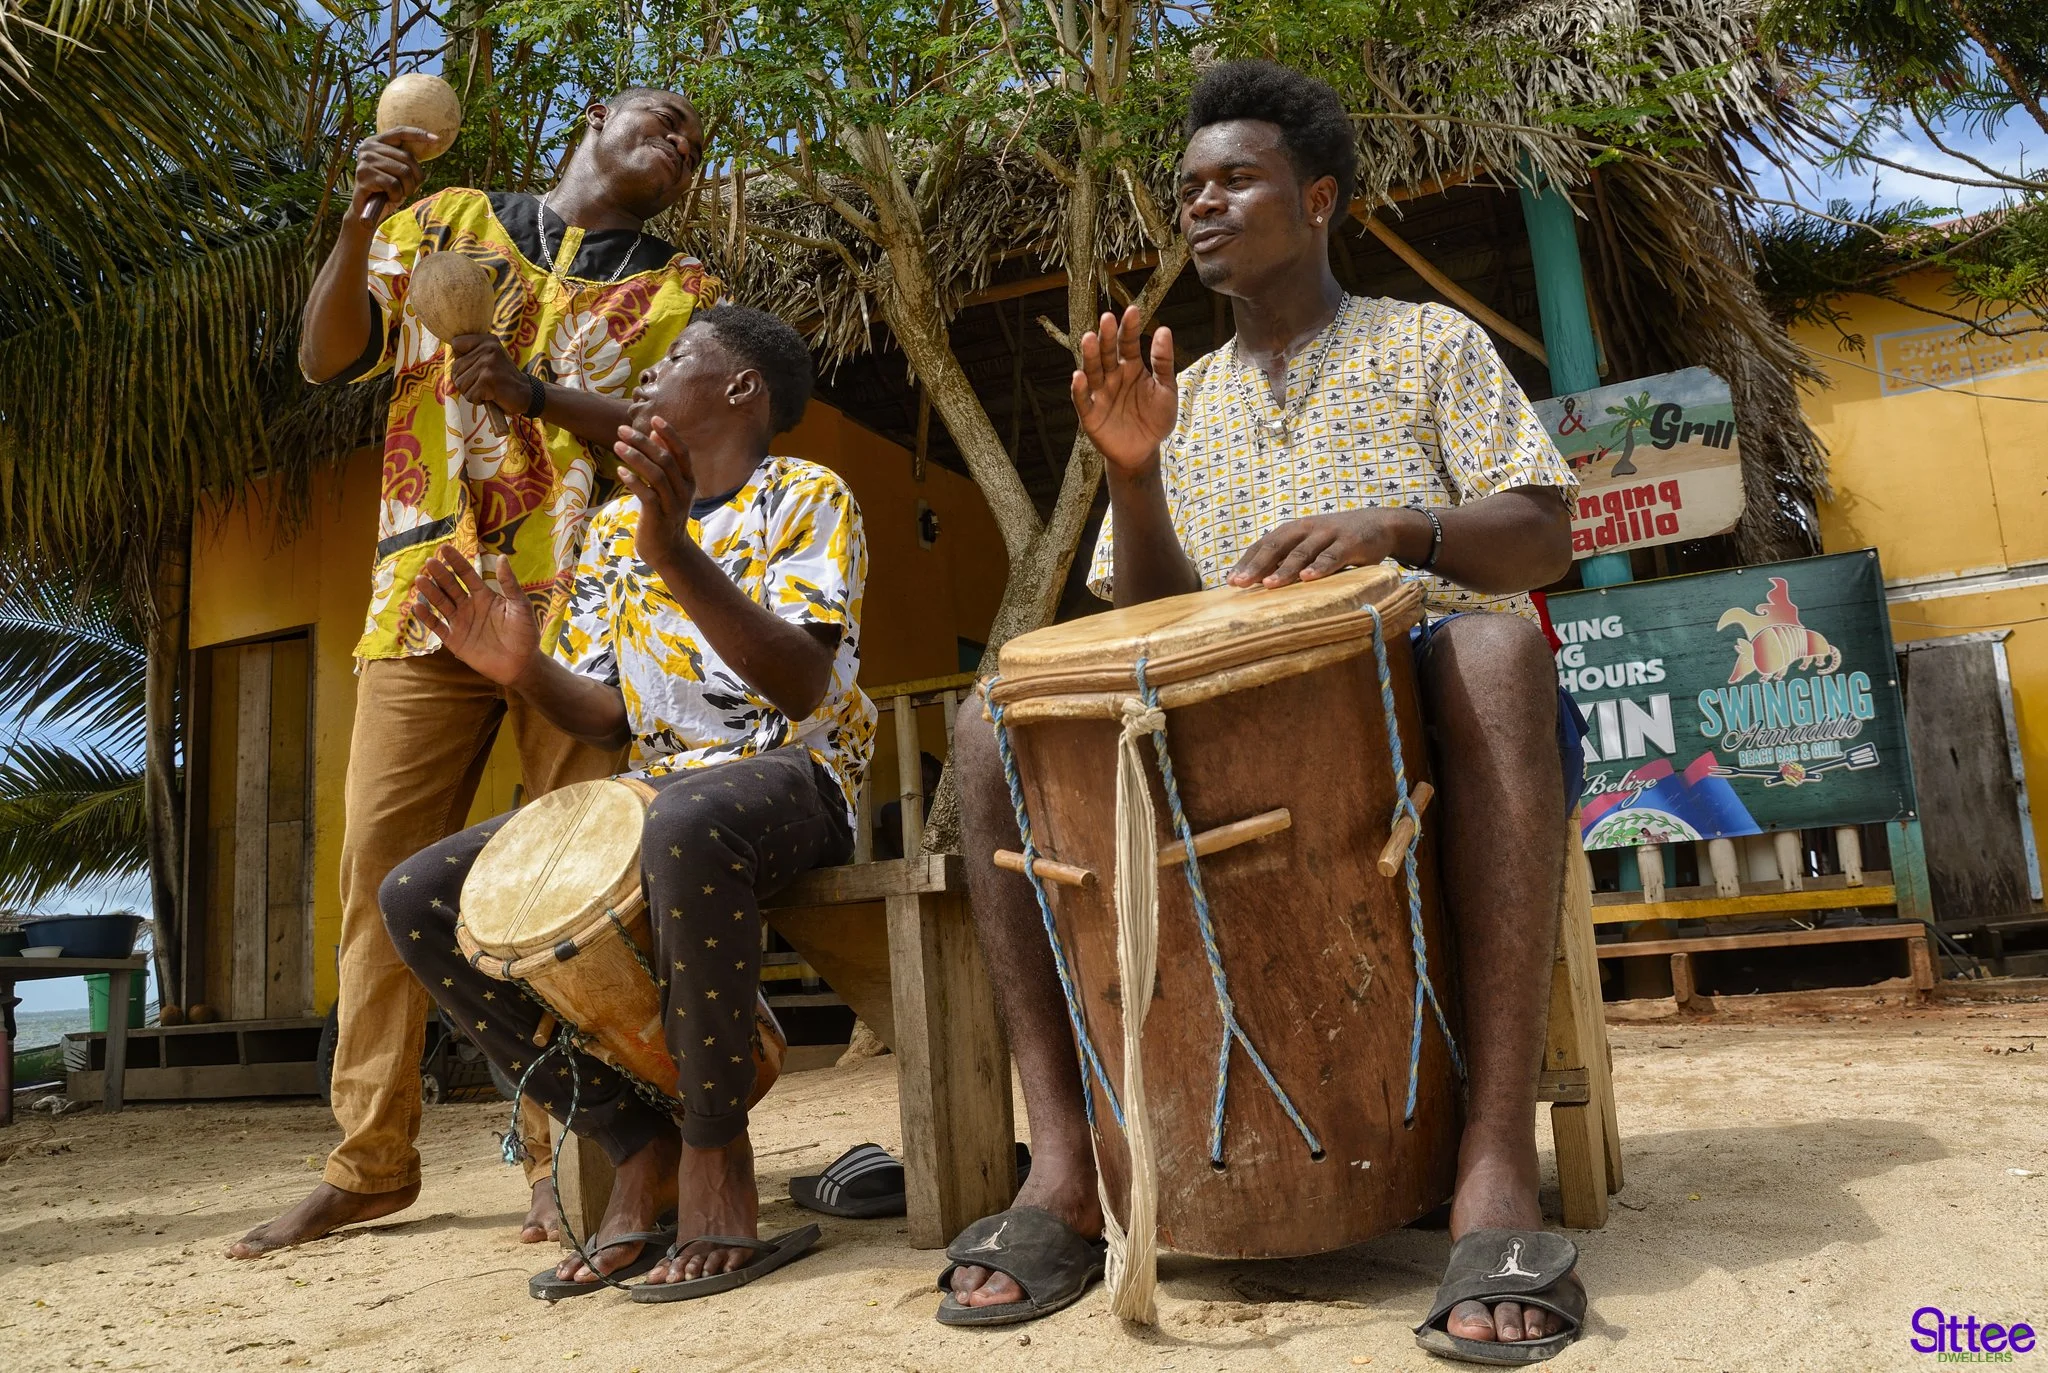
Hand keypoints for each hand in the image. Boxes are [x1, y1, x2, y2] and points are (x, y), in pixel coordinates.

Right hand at [349, 127, 437, 224]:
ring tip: (399, 194)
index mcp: (376, 142)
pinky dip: (397, 195)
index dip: (418, 134)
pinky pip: (393, 185)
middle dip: (416, 178)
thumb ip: (404, 159)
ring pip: (403, 172)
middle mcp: (368, 147)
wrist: (364, 210)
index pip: (400, 132)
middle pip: (407, 157)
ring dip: (407, 189)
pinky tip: (389, 198)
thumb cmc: (384, 190)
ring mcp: (365, 160)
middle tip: (410, 189)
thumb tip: (430, 145)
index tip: (436, 139)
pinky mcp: (364, 175)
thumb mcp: (396, 171)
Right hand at [409, 546, 540, 685]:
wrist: (522, 663)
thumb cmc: (524, 633)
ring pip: (441, 604)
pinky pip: (438, 627)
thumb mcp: (520, 605)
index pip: (467, 575)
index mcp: (484, 595)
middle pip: (451, 587)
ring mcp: (461, 622)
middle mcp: (469, 606)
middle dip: (440, 574)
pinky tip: (418, 606)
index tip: (445, 548)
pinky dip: (427, 617)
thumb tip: (501, 557)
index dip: (456, 562)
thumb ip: (509, 584)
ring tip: (420, 579)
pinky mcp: (455, 640)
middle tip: (430, 562)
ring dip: (431, 592)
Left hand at [448, 334, 526, 412]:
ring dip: (472, 392)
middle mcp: (488, 348)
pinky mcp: (488, 380)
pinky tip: (491, 396)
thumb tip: (450, 353)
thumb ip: (472, 352)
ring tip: (487, 389)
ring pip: (460, 383)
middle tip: (484, 383)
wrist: (526, 394)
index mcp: (487, 340)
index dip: (461, 361)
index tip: (476, 367)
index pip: (456, 344)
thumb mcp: (490, 358)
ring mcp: (488, 364)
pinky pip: (469, 395)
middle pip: (455, 368)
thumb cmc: (503, 378)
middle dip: (466, 381)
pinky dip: (478, 400)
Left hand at [613, 416, 699, 575]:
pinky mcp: (659, 517)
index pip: (682, 452)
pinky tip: (620, 471)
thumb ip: (665, 461)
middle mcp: (684, 490)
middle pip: (666, 459)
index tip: (653, 418)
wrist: (668, 551)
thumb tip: (655, 434)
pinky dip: (634, 481)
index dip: (669, 434)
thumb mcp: (669, 487)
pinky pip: (647, 495)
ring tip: (617, 446)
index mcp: (688, 480)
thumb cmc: (665, 515)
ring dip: (635, 458)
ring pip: (657, 475)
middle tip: (622, 430)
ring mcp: (673, 504)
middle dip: (643, 442)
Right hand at [1071, 305, 1176, 472]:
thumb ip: (1163, 362)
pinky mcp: (1090, 413)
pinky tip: (1079, 376)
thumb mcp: (1166, 389)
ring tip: (1089, 338)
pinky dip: (1079, 389)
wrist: (1144, 451)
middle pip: (1107, 352)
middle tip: (1107, 318)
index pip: (1128, 343)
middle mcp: (1112, 376)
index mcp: (1131, 367)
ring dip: (1090, 355)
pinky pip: (1083, 399)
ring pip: (1092, 370)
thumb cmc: (1156, 419)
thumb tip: (1164, 330)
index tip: (1133, 310)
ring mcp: (1099, 393)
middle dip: (1106, 336)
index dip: (1130, 328)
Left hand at [1227, 510, 1421, 588]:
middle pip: (1276, 547)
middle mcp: (1306, 528)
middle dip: (1256, 566)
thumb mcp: (1309, 546)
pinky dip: (1319, 567)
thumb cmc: (1335, 540)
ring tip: (1268, 585)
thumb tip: (1258, 582)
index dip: (1246, 562)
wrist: (1379, 524)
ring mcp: (1328, 534)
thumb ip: (1288, 559)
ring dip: (1284, 569)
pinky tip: (1307, 579)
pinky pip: (1332, 556)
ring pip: (1302, 552)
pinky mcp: (1350, 542)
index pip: (1263, 545)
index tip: (1229, 581)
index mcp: (1292, 530)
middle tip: (1239, 584)